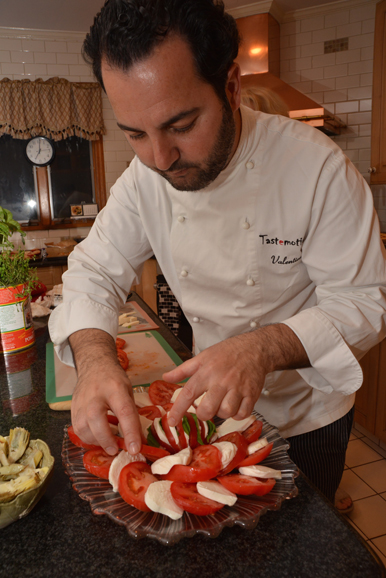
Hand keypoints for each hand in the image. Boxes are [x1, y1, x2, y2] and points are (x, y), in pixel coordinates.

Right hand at [69, 329, 141, 455]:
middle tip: (116, 449)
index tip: (135, 449)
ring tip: (109, 443)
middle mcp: (95, 396)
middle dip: (107, 439)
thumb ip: (132, 414)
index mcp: (115, 388)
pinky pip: (78, 430)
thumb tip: (138, 440)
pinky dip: (89, 438)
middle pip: (97, 421)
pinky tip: (98, 437)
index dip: (130, 433)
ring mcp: (81, 403)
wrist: (93, 366)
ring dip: (98, 441)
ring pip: (84, 429)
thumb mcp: (128, 391)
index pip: (124, 412)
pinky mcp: (73, 410)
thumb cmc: (114, 380)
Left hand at [164, 324, 308, 426]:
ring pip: (226, 412)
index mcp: (206, 371)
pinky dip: (237, 414)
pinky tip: (235, 405)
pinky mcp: (252, 393)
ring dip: (221, 413)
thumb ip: (183, 370)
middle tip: (206, 408)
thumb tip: (166, 377)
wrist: (254, 348)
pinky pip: (242, 413)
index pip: (188, 393)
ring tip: (222, 403)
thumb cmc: (227, 353)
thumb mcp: (202, 357)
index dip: (178, 410)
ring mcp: (238, 388)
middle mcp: (221, 381)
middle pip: (207, 409)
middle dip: (203, 414)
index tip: (171, 421)